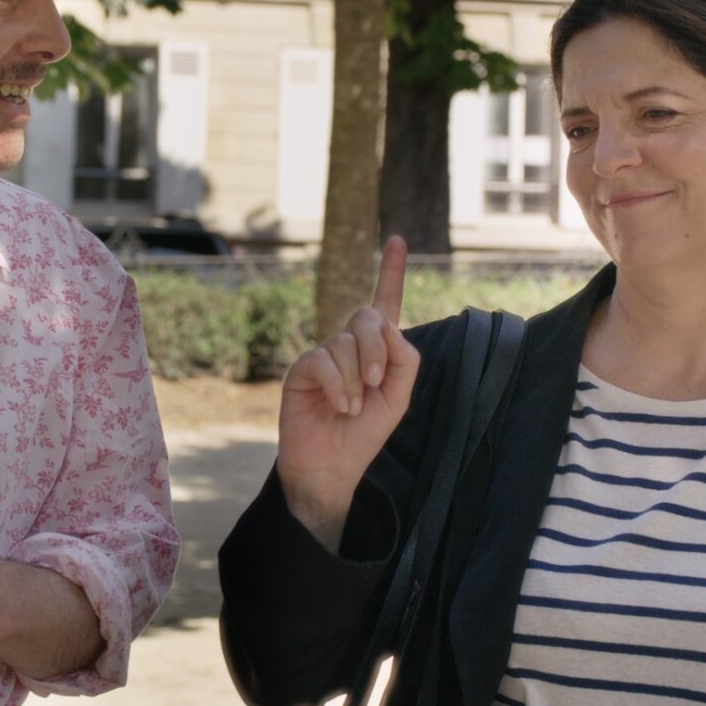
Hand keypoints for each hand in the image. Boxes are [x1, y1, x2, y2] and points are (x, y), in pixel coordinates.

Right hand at [276, 236, 420, 544]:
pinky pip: (323, 361)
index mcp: (375, 350)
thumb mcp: (398, 398)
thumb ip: (404, 360)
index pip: (384, 303)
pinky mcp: (301, 369)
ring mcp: (323, 355)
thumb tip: (387, 325)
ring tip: (353, 407)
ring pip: (346, 344)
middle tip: (378, 383)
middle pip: (366, 318)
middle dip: (376, 348)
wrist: (332, 467)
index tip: (399, 239)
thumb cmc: (365, 434)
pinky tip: (341, 406)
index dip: (391, 272)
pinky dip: (339, 385)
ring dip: (358, 379)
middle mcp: (347, 346)